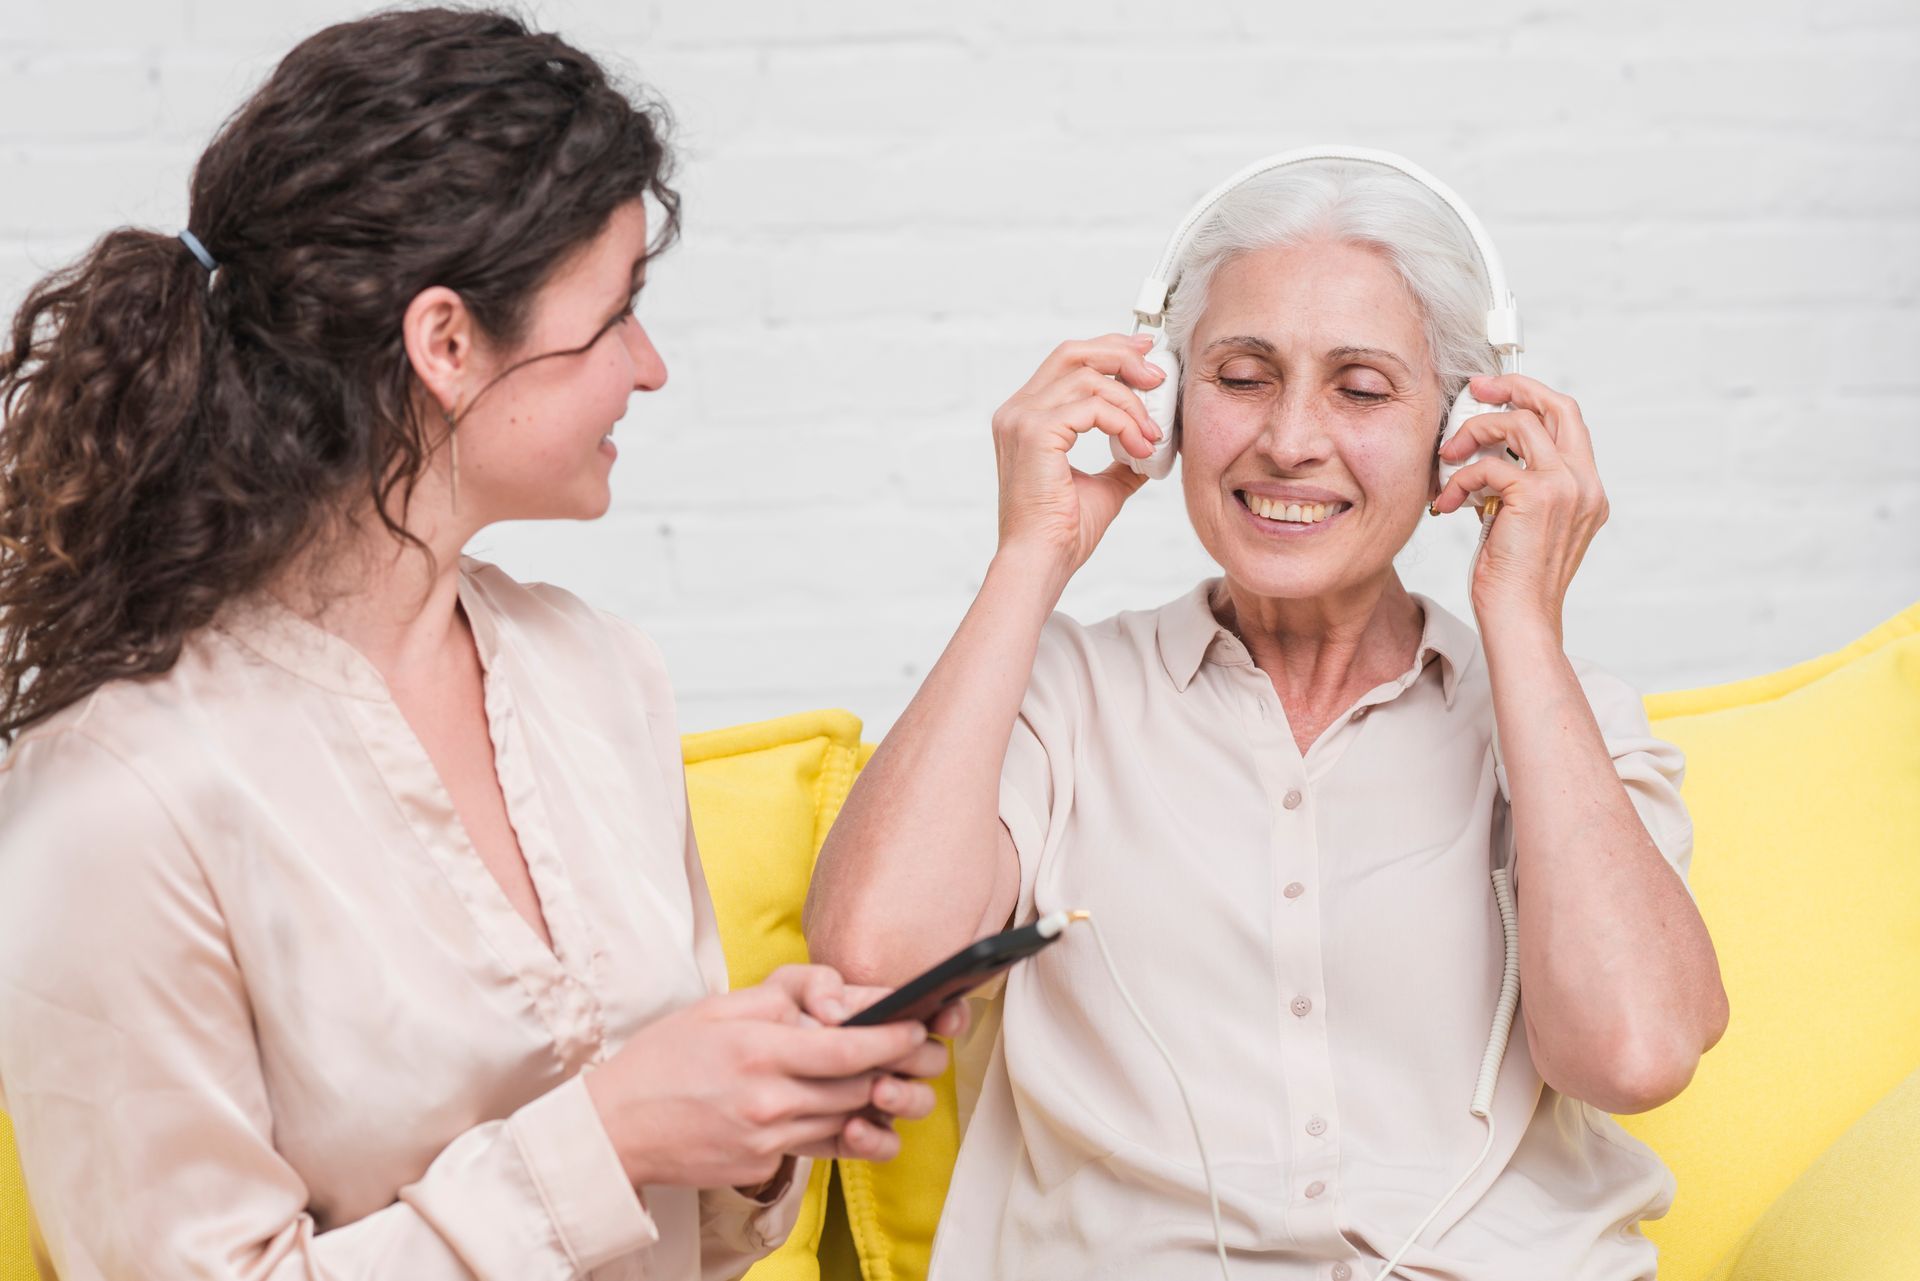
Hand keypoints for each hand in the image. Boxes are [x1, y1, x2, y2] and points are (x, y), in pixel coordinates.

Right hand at [583, 965, 949, 1190]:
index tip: (916, 1026)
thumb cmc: (664, 1059)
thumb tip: (836, 1002)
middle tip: (920, 1050)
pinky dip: (843, 1130)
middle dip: (897, 1068)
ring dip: (874, 1099)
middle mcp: (769, 1099)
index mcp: (759, 1050)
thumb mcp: (718, 1007)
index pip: (849, 1048)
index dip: (893, 1038)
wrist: (615, 1128)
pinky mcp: (764, 1164)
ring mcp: (767, 1138)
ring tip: (891, 1078)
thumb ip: (781, 997)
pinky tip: (852, 1113)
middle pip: (859, 1086)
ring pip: (846, 1118)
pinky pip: (820, 1145)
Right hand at [991, 333, 1164, 580]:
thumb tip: (1152, 445)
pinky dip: (1125, 422)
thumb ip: (1122, 459)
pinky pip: (1093, 407)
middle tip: (1157, 376)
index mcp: (1025, 417)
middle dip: (1121, 356)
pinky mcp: (1036, 432)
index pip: (1067, 362)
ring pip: (1090, 379)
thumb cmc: (1063, 532)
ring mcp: (1022, 419)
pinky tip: (1141, 446)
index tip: (1145, 356)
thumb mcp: (1103, 486)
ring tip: (1152, 435)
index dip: (1108, 350)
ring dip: (1131, 403)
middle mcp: (1017, 411)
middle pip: (1074, 353)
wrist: (1042, 561)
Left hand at [1431, 374, 1609, 635]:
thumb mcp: (1520, 521)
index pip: (1568, 420)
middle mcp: (1584, 483)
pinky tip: (1447, 502)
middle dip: (1513, 387)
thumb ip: (1517, 486)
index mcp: (1586, 488)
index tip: (1495, 392)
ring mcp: (1565, 487)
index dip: (1532, 396)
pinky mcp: (1535, 497)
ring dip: (1473, 432)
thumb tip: (1483, 454)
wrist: (1521, 618)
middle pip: (1556, 406)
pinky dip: (1459, 478)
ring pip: (1519, 424)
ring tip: (1448, 455)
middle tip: (1476, 390)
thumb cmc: (1515, 579)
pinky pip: (1487, 465)